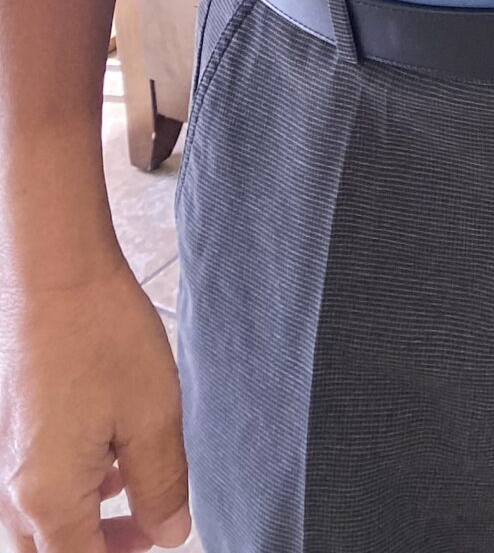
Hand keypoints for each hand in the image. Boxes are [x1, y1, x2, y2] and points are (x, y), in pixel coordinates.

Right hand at [0, 265, 190, 551]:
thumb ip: (162, 486)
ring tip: (138, 496)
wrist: (56, 277)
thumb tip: (169, 533)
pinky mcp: (13, 437)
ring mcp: (8, 464)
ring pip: (42, 527)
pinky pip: (36, 490)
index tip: (157, 543)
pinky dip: (74, 494)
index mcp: (48, 500)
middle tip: (149, 531)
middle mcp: (15, 491)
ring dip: (87, 527)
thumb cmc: (102, 337)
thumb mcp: (154, 416)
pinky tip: (111, 461)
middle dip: (102, 552)